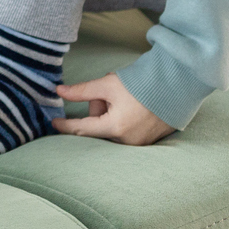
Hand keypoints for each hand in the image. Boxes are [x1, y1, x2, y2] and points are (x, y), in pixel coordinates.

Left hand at [54, 73, 173, 144]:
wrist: (176, 87)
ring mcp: (138, 144)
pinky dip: (122, 119)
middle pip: (98, 125)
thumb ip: (82, 90)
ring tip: (125, 98)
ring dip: (110, 113)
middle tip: (110, 93)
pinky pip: (124, 132)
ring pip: (110, 128)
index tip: (53, 123)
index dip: (65, 125)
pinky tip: (133, 106)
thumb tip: (59, 91)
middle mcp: (126, 141)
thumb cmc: (141, 85)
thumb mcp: (107, 84)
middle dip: (98, 107)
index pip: (82, 129)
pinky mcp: (146, 143)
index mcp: (115, 127)